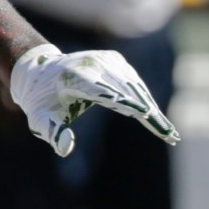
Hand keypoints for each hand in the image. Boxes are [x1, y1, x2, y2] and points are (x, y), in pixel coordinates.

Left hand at [7, 44, 177, 156]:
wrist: (39, 71)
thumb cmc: (40, 101)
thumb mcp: (39, 120)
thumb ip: (52, 133)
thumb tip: (66, 149)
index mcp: (74, 77)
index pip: (107, 92)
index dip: (129, 103)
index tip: (148, 116)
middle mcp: (94, 64)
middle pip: (127, 90)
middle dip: (149, 112)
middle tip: (169, 135)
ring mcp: (105, 59)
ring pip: (134, 84)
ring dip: (151, 107)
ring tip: (167, 131)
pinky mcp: (114, 59)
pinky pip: (133, 80)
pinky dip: (144, 97)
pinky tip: (155, 116)